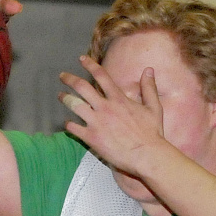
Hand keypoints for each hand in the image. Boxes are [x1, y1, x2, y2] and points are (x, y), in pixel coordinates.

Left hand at [59, 56, 164, 172]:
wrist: (147, 156)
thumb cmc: (152, 134)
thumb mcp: (154, 108)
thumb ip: (149, 88)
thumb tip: (148, 70)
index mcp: (118, 99)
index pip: (101, 75)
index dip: (89, 65)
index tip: (81, 59)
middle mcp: (105, 107)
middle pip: (81, 87)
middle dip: (69, 79)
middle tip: (62, 76)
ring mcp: (96, 123)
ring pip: (73, 105)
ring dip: (64, 98)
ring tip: (60, 96)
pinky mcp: (92, 138)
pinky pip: (74, 128)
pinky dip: (69, 124)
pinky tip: (67, 123)